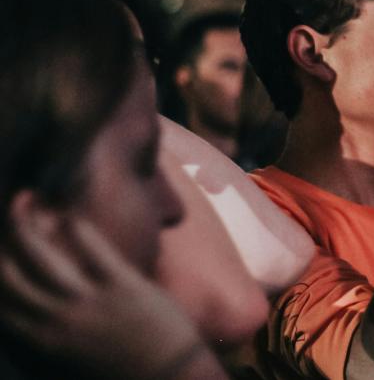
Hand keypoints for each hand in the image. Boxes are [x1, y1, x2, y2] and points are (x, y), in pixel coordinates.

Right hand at [0, 214, 213, 379]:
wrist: (168, 378)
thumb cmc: (117, 373)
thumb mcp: (63, 363)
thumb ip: (38, 338)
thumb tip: (17, 316)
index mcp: (37, 342)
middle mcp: (54, 321)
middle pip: (9, 274)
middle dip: (1, 239)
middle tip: (2, 213)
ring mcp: (88, 302)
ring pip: (43, 256)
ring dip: (26, 223)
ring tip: (23, 199)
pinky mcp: (123, 287)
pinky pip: (94, 249)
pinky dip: (79, 228)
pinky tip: (70, 216)